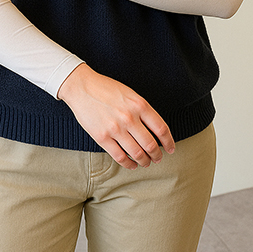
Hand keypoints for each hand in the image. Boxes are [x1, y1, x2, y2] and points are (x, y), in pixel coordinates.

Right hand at [58, 64, 174, 169]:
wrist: (82, 87)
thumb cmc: (106, 89)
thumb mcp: (130, 94)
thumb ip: (142, 110)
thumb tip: (155, 131)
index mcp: (139, 104)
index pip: (161, 129)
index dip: (169, 142)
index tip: (171, 149)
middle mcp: (130, 117)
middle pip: (151, 144)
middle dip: (157, 155)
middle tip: (158, 158)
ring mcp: (116, 128)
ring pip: (137, 153)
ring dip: (145, 161)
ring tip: (146, 163)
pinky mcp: (102, 137)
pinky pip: (120, 157)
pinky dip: (129, 164)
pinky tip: (132, 164)